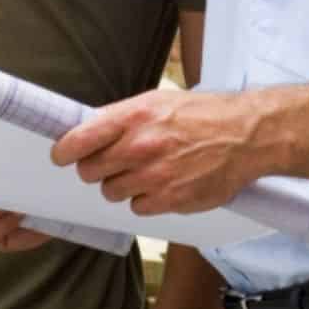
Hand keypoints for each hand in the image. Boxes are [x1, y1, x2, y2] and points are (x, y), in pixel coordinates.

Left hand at [51, 87, 263, 216]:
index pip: (81, 138)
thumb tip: (88, 129)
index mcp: (136, 116)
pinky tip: (161, 184)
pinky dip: (144, 199)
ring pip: (111, 192)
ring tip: (144, 172)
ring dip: (121, 185)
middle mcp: (142, 146)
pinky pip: (137, 208)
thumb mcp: (160, 100)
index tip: (62, 155)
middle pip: (90, 171)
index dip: (64, 150)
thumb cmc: (204, 115)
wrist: (246, 135)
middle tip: (111, 163)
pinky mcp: (171, 199)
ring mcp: (156, 176)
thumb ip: (123, 117)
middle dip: (96, 169)